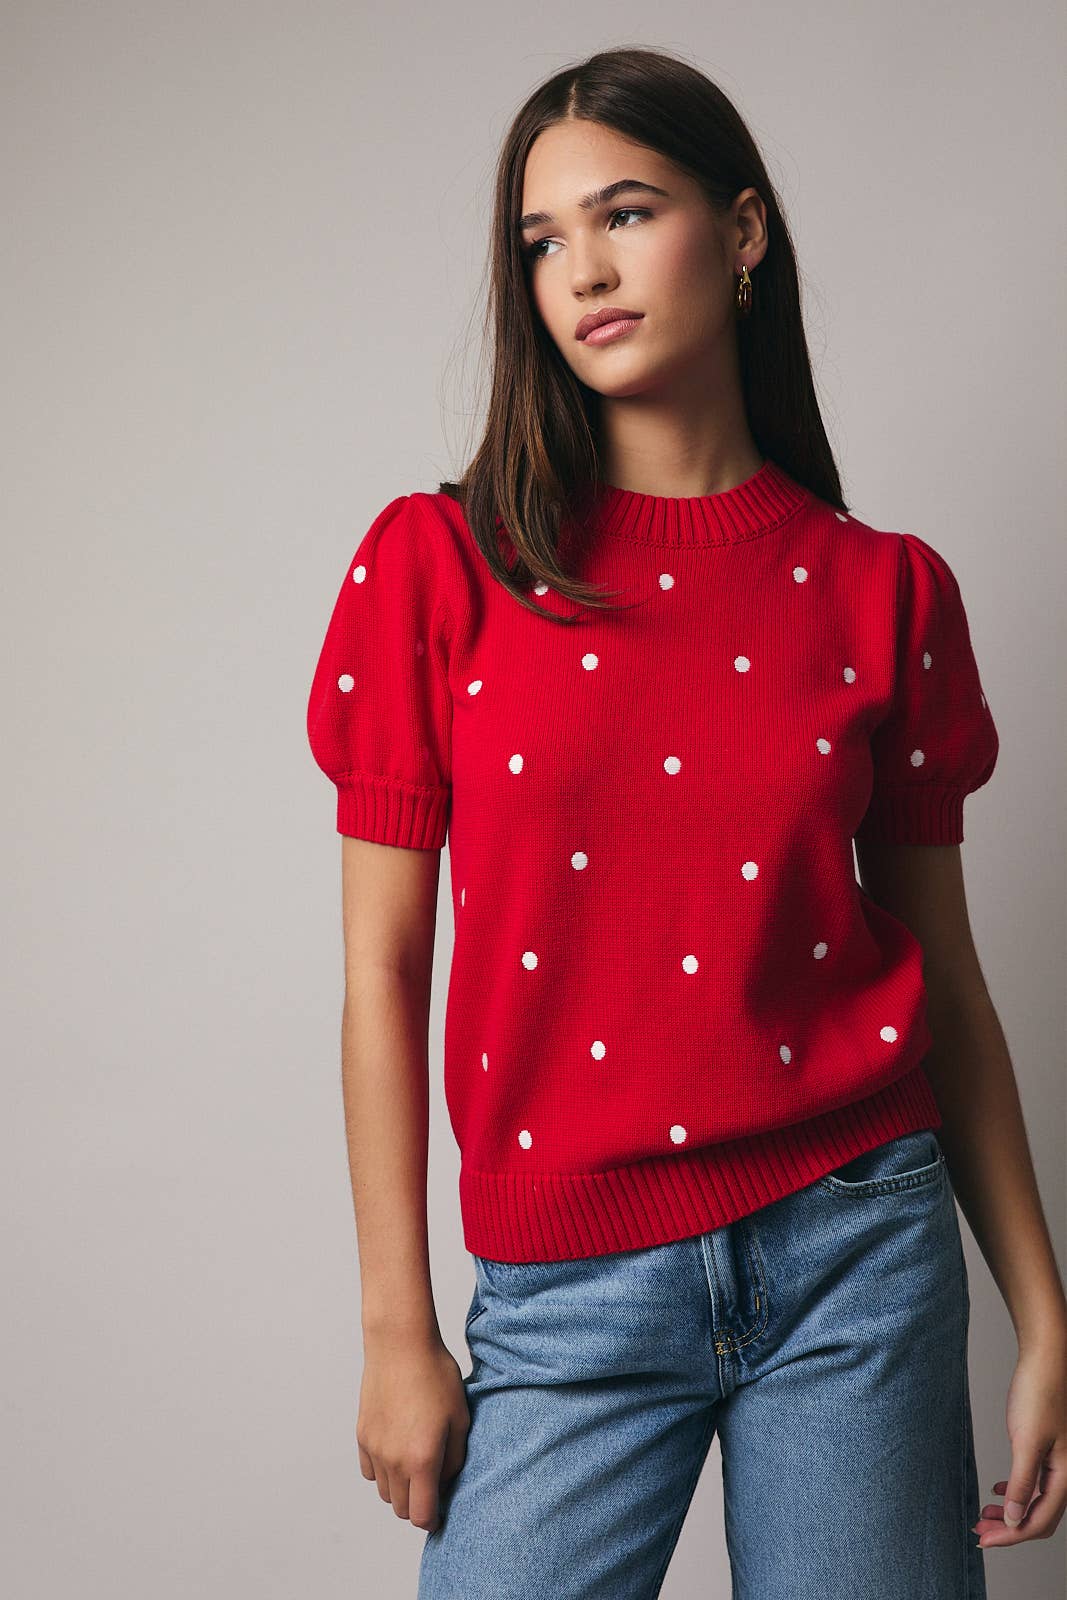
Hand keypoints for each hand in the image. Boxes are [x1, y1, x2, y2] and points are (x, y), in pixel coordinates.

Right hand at [356, 1330, 470, 1534]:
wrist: (400, 1344)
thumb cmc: (436, 1375)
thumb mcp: (460, 1418)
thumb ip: (454, 1459)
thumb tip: (444, 1482)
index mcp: (421, 1459)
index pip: (420, 1516)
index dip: (432, 1520)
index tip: (440, 1512)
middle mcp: (393, 1460)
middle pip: (401, 1509)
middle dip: (417, 1505)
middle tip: (432, 1485)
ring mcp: (374, 1448)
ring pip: (385, 1492)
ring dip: (400, 1489)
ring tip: (416, 1464)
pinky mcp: (362, 1435)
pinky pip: (371, 1471)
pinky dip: (383, 1471)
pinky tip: (397, 1449)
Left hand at [974, 1339, 1065, 1548]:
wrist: (1046, 1360)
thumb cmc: (1039, 1393)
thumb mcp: (1026, 1441)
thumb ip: (1020, 1482)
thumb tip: (1013, 1518)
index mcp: (1064, 1476)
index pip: (1038, 1522)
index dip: (1010, 1536)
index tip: (984, 1539)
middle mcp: (1065, 1473)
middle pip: (1038, 1517)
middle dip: (1009, 1528)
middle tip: (980, 1530)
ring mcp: (1057, 1462)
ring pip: (1035, 1501)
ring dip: (1011, 1511)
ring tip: (986, 1513)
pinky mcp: (1047, 1450)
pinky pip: (1034, 1484)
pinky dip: (1015, 1492)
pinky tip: (998, 1490)